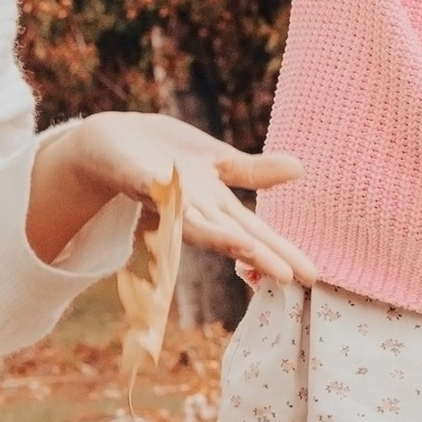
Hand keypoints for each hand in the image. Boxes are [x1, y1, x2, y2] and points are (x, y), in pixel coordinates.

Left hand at [27, 110, 312, 282]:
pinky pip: (153, 186)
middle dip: (259, 255)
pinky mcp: (137, 177)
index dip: (282, 252)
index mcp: (215, 205)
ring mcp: (165, 197)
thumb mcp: (217, 161)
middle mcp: (193, 209)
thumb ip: (254, 172)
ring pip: (194, 221)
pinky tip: (179, 198)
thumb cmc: (165, 156)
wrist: (110, 142)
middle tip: (289, 278)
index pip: (255, 232)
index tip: (310, 276)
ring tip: (247, 249)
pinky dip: (165, 193)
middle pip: (231, 235)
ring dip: (219, 236)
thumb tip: (301, 168)